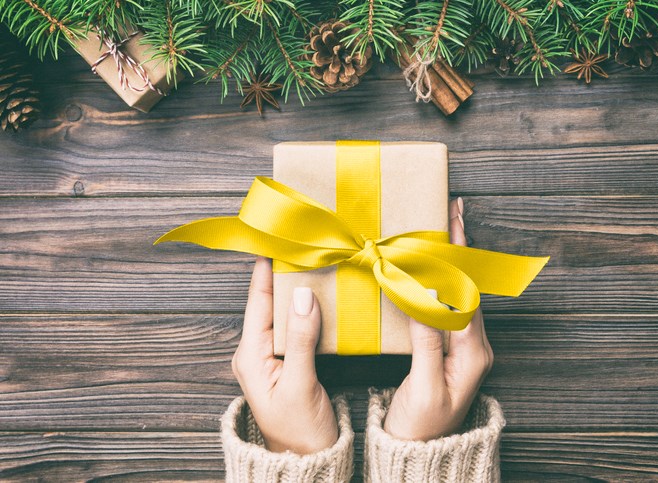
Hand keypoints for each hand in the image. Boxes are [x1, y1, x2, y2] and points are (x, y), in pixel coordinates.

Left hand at [231, 257, 337, 453]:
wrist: (306, 462)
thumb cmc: (299, 432)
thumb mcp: (301, 385)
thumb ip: (301, 340)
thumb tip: (302, 296)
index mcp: (251, 356)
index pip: (258, 302)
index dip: (266, 270)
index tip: (276, 240)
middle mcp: (257, 352)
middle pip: (271, 302)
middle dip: (286, 274)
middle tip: (305, 246)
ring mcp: (272, 356)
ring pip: (285, 313)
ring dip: (300, 290)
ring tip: (315, 262)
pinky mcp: (289, 361)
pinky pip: (297, 326)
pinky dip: (309, 309)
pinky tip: (323, 295)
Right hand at [383, 198, 493, 440]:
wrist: (423, 453)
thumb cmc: (422, 426)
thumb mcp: (423, 387)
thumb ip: (427, 344)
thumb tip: (424, 300)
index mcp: (474, 354)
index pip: (467, 293)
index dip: (458, 257)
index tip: (453, 224)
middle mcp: (476, 345)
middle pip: (468, 286)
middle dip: (459, 247)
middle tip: (452, 211)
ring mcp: (465, 346)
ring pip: (459, 293)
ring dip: (450, 259)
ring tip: (442, 228)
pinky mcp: (451, 348)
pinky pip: (448, 306)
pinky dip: (439, 280)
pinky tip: (429, 266)